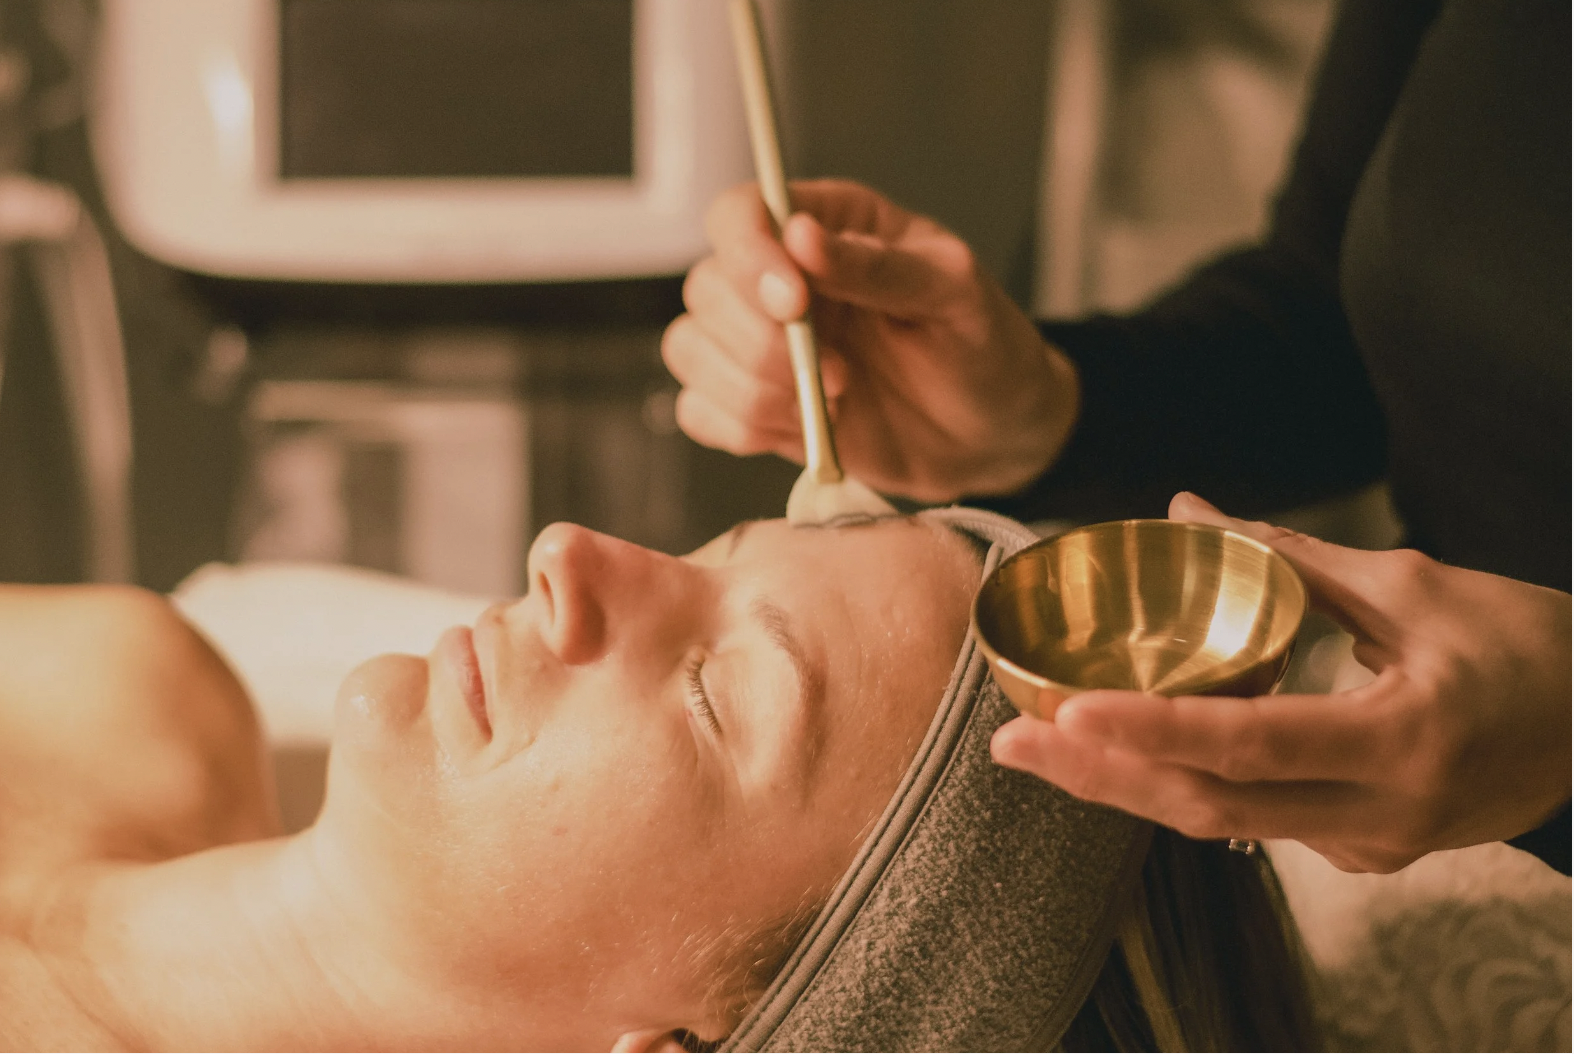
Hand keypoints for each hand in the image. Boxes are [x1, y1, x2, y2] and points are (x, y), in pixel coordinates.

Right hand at [662, 179, 1079, 502]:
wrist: (995, 436)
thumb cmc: (984, 346)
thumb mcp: (954, 292)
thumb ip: (878, 266)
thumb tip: (801, 237)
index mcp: (827, 226)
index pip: (740, 214)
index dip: (748, 255)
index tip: (795, 304)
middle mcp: (779, 279)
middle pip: (705, 287)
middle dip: (760, 342)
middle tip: (839, 373)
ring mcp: (761, 345)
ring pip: (690, 351)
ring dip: (753, 389)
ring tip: (833, 402)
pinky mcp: (756, 406)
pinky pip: (699, 411)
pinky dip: (740, 427)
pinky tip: (804, 431)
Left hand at [990, 492, 1571, 872]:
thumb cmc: (1524, 646)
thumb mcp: (1414, 586)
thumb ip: (1289, 557)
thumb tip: (1187, 509)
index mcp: (1403, 738)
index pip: (1254, 744)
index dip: (1154, 730)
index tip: (1070, 709)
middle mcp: (1382, 813)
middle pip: (1214, 806)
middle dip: (1102, 776)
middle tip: (1013, 738)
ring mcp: (1373, 845)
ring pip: (1226, 823)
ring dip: (1129, 787)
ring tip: (1040, 745)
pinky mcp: (1365, 852)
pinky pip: (1259, 824)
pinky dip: (1187, 787)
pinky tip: (1126, 755)